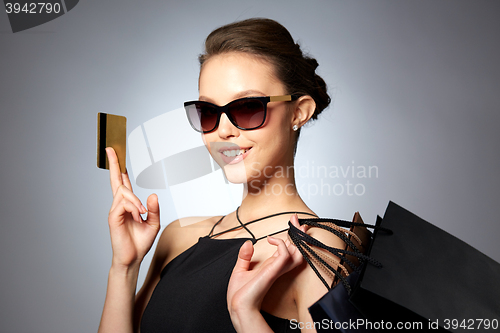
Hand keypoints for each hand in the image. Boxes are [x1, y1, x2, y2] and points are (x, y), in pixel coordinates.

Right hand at [106, 147, 160, 267]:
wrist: (133, 258)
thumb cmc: (140, 241)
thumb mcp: (154, 223)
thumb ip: (154, 209)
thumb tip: (153, 195)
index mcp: (128, 205)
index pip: (123, 182)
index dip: (120, 168)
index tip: (116, 154)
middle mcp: (120, 205)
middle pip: (116, 180)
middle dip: (114, 163)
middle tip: (111, 149)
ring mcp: (115, 210)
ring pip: (124, 192)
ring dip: (136, 201)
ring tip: (142, 214)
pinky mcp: (112, 217)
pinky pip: (123, 203)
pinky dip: (133, 207)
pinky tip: (138, 216)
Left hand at [227, 214, 305, 329]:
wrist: (237, 306)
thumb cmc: (239, 294)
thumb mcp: (240, 270)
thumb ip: (245, 256)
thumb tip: (248, 243)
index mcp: (271, 267)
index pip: (287, 250)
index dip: (291, 238)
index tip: (292, 225)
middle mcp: (277, 268)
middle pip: (296, 249)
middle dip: (299, 234)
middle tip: (297, 219)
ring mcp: (276, 269)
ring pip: (297, 253)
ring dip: (297, 237)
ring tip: (295, 224)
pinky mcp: (273, 271)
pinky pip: (284, 254)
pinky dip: (280, 244)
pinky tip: (270, 239)